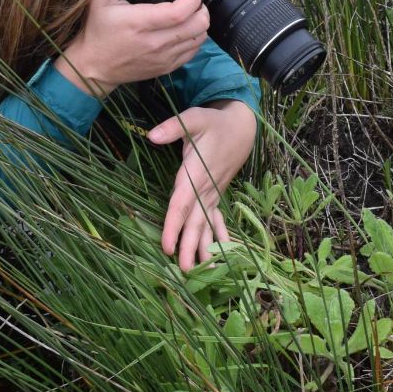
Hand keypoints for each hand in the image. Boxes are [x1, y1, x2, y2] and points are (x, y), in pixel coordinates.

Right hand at [53, 0, 209, 95]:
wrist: (94, 67)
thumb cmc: (97, 32)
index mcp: (139, 23)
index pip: (179, 12)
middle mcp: (155, 42)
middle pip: (197, 26)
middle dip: (202, 8)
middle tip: (194, 0)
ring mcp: (163, 57)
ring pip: (199, 39)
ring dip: (200, 23)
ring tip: (191, 13)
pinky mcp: (166, 68)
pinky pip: (193, 52)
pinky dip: (195, 38)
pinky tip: (186, 30)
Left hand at [147, 100, 256, 269]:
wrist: (241, 127)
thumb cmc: (213, 123)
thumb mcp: (193, 119)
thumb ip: (172, 128)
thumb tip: (151, 136)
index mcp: (195, 174)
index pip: (181, 204)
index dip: (173, 225)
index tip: (167, 247)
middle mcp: (205, 190)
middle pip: (195, 222)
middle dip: (190, 247)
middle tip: (185, 271)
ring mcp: (213, 195)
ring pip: (207, 227)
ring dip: (205, 249)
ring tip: (203, 272)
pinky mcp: (216, 196)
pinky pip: (218, 222)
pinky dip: (219, 240)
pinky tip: (221, 258)